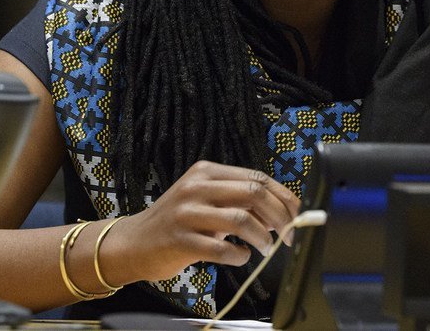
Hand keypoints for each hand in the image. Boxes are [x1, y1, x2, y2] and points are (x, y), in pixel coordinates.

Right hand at [102, 160, 300, 283]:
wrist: (133, 244)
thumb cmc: (177, 222)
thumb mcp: (207, 201)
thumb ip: (240, 201)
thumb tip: (282, 212)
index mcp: (207, 172)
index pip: (258, 178)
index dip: (283, 198)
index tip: (297, 215)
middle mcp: (197, 186)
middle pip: (254, 194)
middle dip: (280, 216)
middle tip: (288, 235)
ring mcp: (187, 212)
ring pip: (241, 219)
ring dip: (262, 237)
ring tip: (266, 248)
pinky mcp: (180, 240)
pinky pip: (221, 248)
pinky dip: (239, 255)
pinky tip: (240, 257)